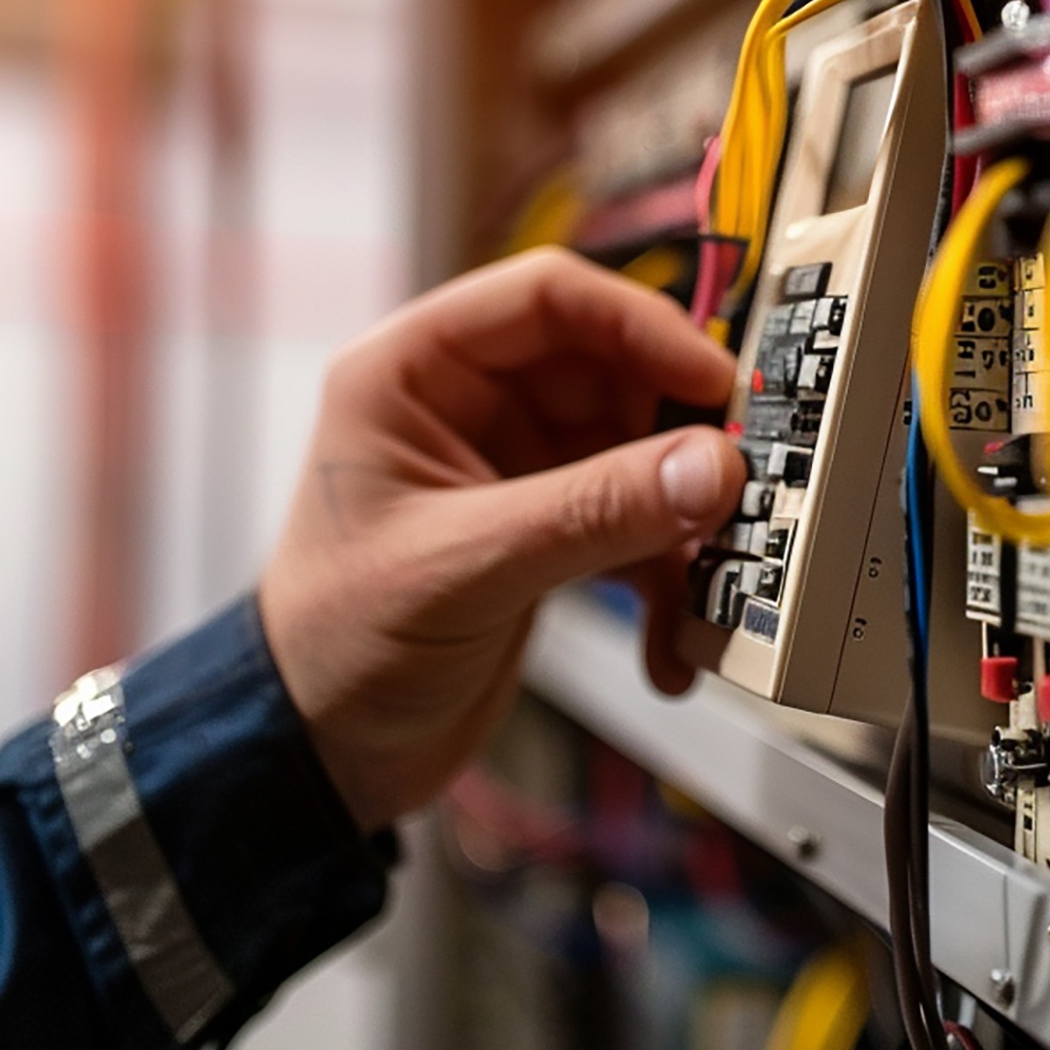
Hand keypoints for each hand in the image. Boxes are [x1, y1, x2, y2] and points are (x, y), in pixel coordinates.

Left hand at [259, 248, 744, 831]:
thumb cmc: (336, 645)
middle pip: (608, 370)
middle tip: (727, 484)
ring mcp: (511, 467)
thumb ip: (592, 512)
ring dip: (675, 515)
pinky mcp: (545, 528)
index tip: (710, 381)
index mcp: (413, 373)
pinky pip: (632, 522)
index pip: (548, 297)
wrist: (323, 752)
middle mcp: (466, 405)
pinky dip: (660, 576)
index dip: (640, 326)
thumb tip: (706, 467)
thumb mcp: (467, 567)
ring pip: (634, 449)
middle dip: (672, 433)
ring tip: (701, 573)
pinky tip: (666, 638)